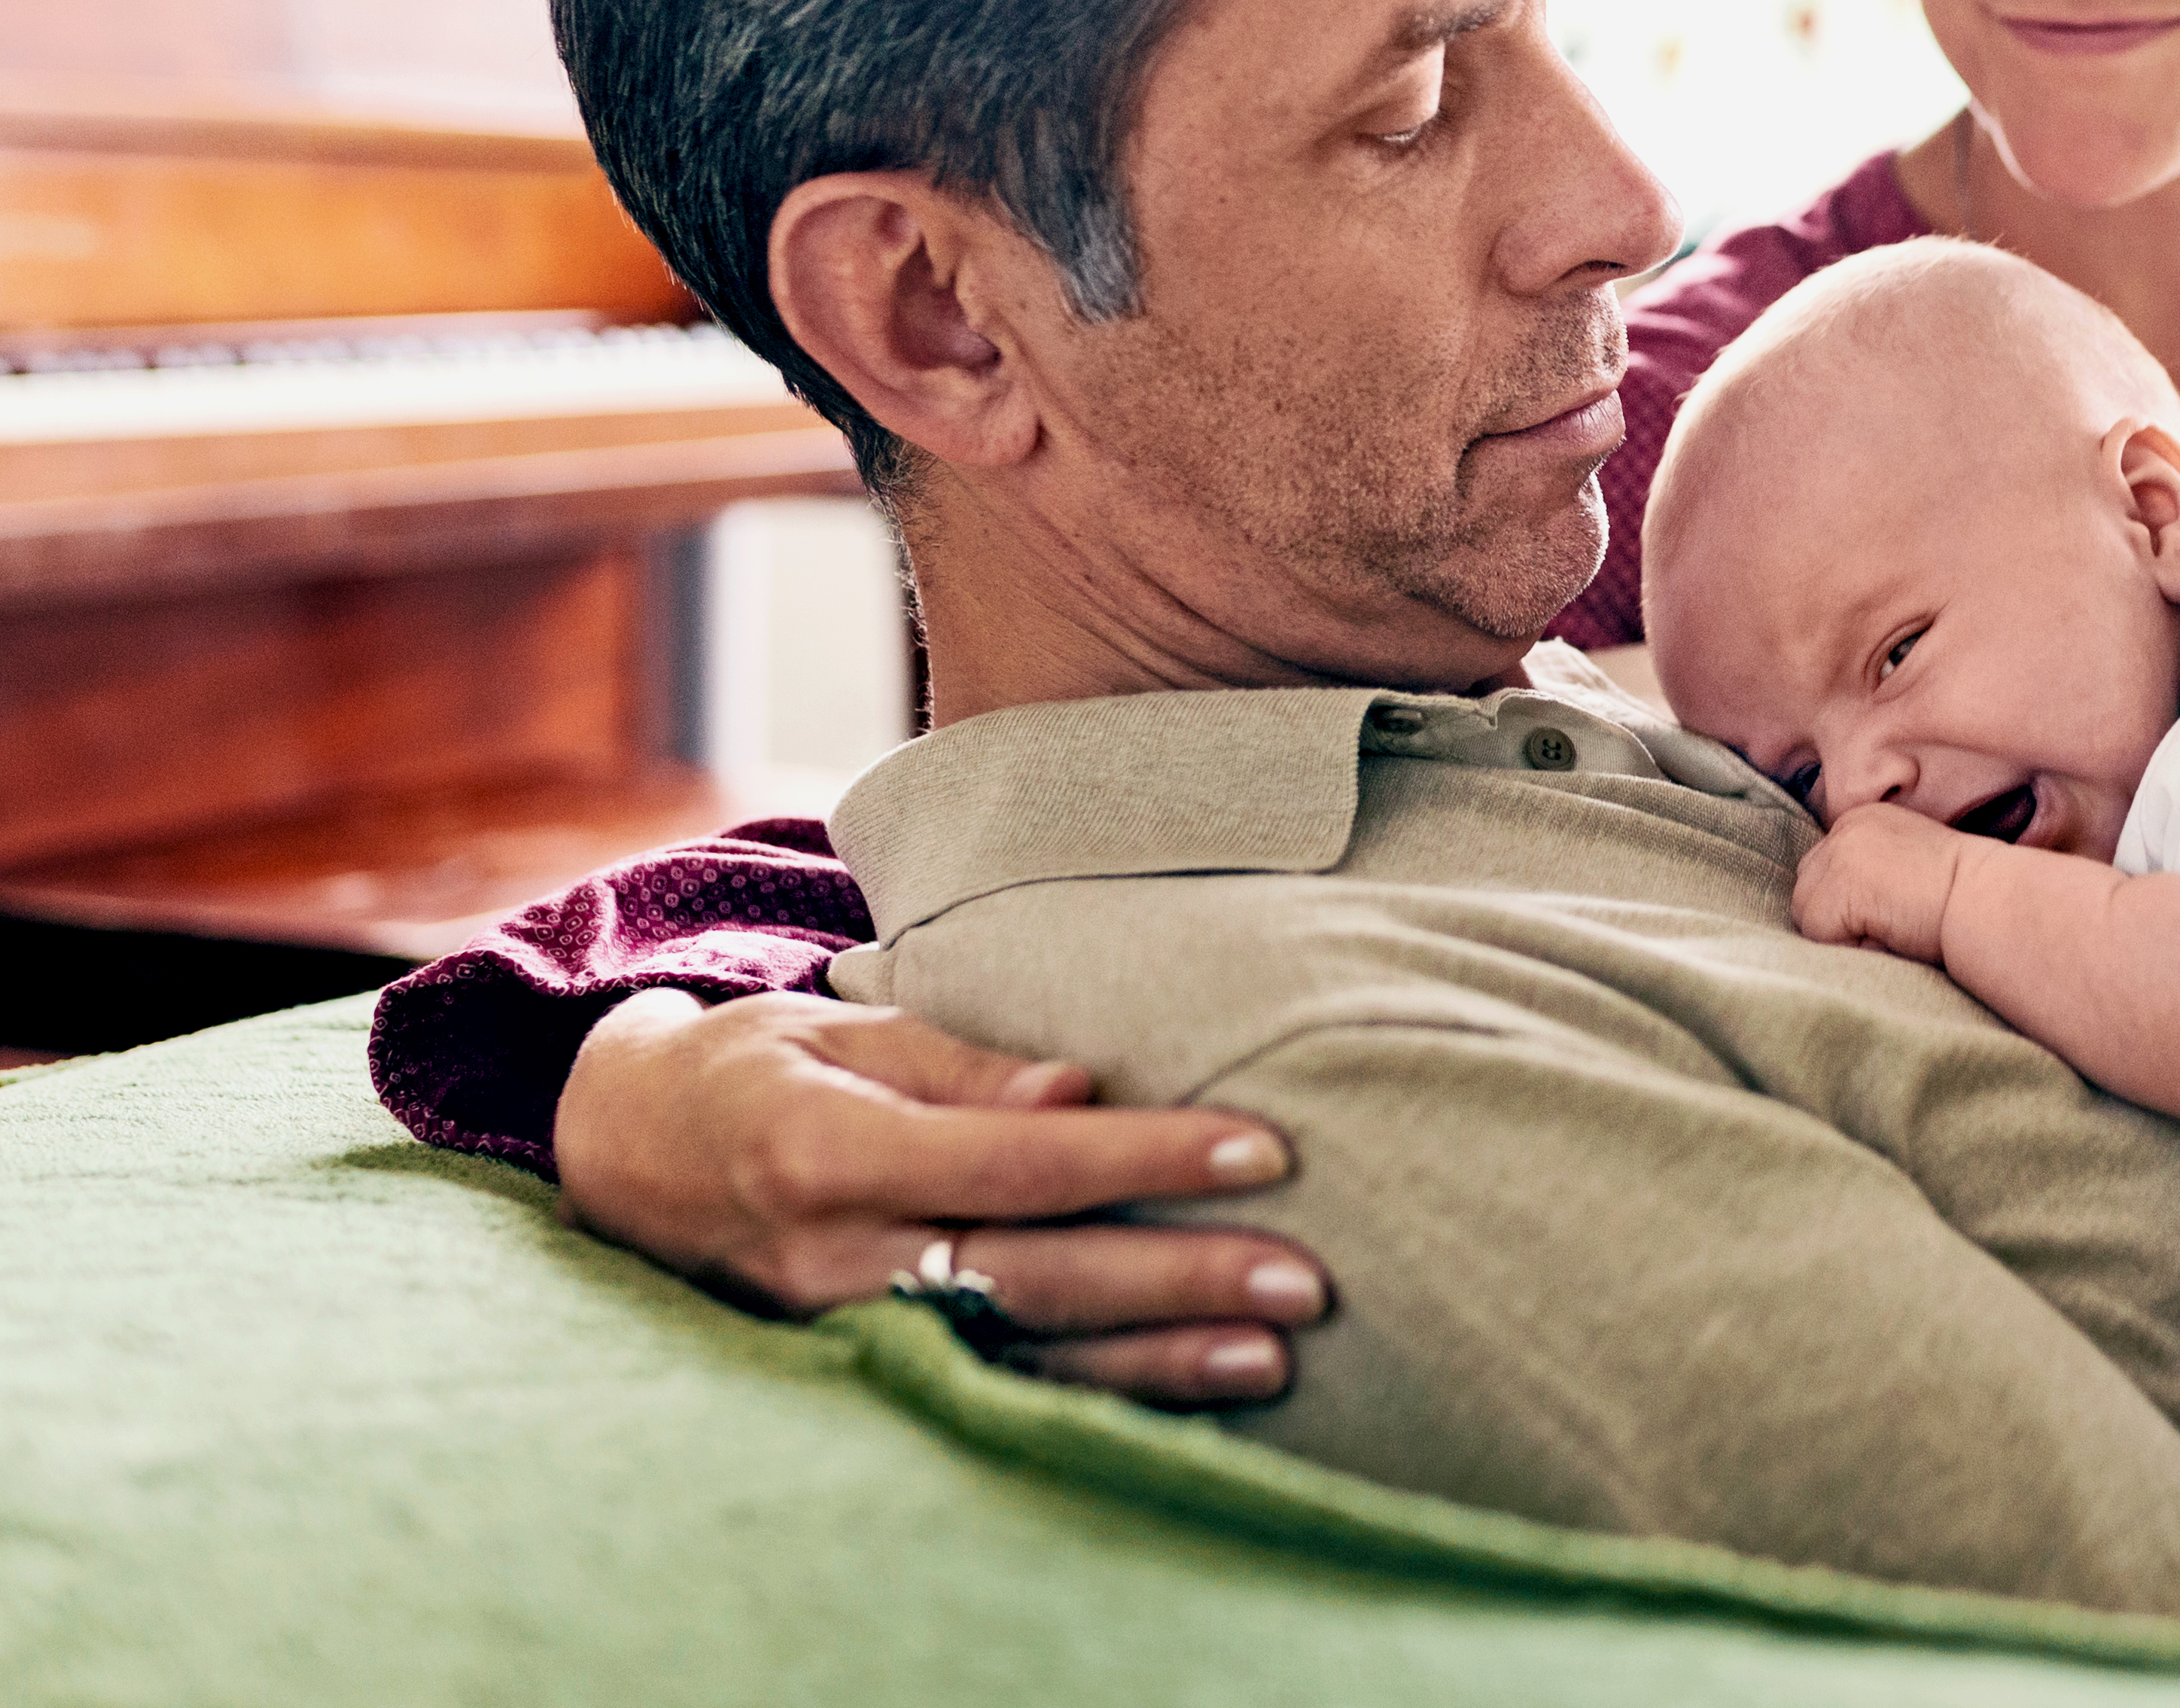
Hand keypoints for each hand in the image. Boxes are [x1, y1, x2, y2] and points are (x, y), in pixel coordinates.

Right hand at [553, 988, 1328, 1404]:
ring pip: (1022, 1353)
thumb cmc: (757, 1071)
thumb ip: (961, 1064)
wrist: (626, 1159)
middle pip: (1033, 1273)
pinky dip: (1095, 1398)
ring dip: (1155, 1361)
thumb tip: (1078, 1090)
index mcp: (825, 1150)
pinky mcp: (857, 1371)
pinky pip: (991, 1387)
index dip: (1142, 1157)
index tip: (1261, 1148)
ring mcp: (839, 1332)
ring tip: (1271, 1353)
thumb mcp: (838, 1031)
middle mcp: (831, 1256)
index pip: (1014, 1162)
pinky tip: (1188, 1395)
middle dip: (1177, 1279)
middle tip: (1303, 1278)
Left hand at [1791, 802, 1970, 961]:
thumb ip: (1873, 874)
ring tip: (1894, 927)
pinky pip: (1820, 936)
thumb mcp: (1910, 868)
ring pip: (1808, 915)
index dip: (1849, 903)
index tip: (1890, 910)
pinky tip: (1892, 933)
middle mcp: (1845, 828)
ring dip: (1845, 935)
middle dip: (1836, 918)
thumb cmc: (1964, 895)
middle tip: (1890, 922)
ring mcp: (1838, 854)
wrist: (1987, 897)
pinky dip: (1852, 947)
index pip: (1825, 870)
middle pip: (1807, 889)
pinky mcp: (1837, 886)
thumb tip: (1844, 908)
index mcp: (1864, 820)